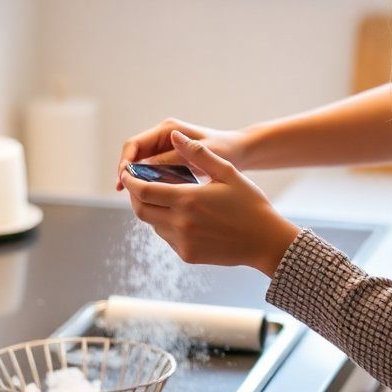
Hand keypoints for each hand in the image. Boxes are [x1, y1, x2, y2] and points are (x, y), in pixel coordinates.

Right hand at [116, 118, 250, 190]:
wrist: (243, 151)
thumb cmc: (227, 151)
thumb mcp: (203, 155)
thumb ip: (176, 158)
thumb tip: (146, 166)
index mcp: (168, 130)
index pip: (134, 144)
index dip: (125, 162)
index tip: (125, 181)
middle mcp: (164, 137)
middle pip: (134, 154)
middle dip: (127, 173)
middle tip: (124, 193)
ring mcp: (167, 148)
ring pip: (142, 165)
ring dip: (137, 180)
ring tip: (134, 199)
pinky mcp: (172, 161)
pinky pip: (153, 172)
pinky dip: (149, 184)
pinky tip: (149, 200)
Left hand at [122, 130, 300, 275]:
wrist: (265, 241)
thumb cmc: (250, 203)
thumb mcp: (227, 172)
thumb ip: (198, 153)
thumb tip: (175, 136)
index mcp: (187, 200)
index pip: (145, 190)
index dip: (131, 181)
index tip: (126, 172)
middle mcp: (180, 223)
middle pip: (142, 210)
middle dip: (135, 196)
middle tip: (137, 185)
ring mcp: (183, 242)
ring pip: (153, 224)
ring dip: (152, 210)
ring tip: (162, 197)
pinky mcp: (188, 255)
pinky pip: (167, 238)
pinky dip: (165, 225)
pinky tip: (180, 216)